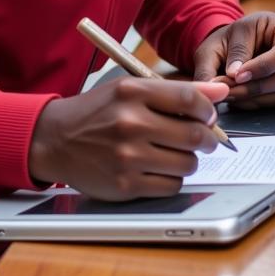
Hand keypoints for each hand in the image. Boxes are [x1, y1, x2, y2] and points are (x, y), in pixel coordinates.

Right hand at [28, 77, 229, 198]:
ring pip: (187, 163)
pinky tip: (159, 169)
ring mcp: (127, 156)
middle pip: (195, 134)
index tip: (209, 116)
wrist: (53, 140)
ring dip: (189, 160)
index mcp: (133, 92)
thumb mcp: (131, 89)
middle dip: (208, 139)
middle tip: (205, 139)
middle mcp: (130, 123)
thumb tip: (221, 92)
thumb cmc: (97, 112)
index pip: (190, 99)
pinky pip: (171, 186)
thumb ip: (178, 91)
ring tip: (176, 153)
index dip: (208, 110)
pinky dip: (172, 179)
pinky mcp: (124, 185)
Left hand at [194, 12, 274, 107]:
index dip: (263, 66)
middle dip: (256, 87)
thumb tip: (234, 74)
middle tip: (228, 89)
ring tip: (229, 93)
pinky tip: (238, 98)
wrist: (239, 43)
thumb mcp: (233, 34)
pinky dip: (256, 103)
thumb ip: (235, 51)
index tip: (238, 75)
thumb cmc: (241, 34)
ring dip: (254, 98)